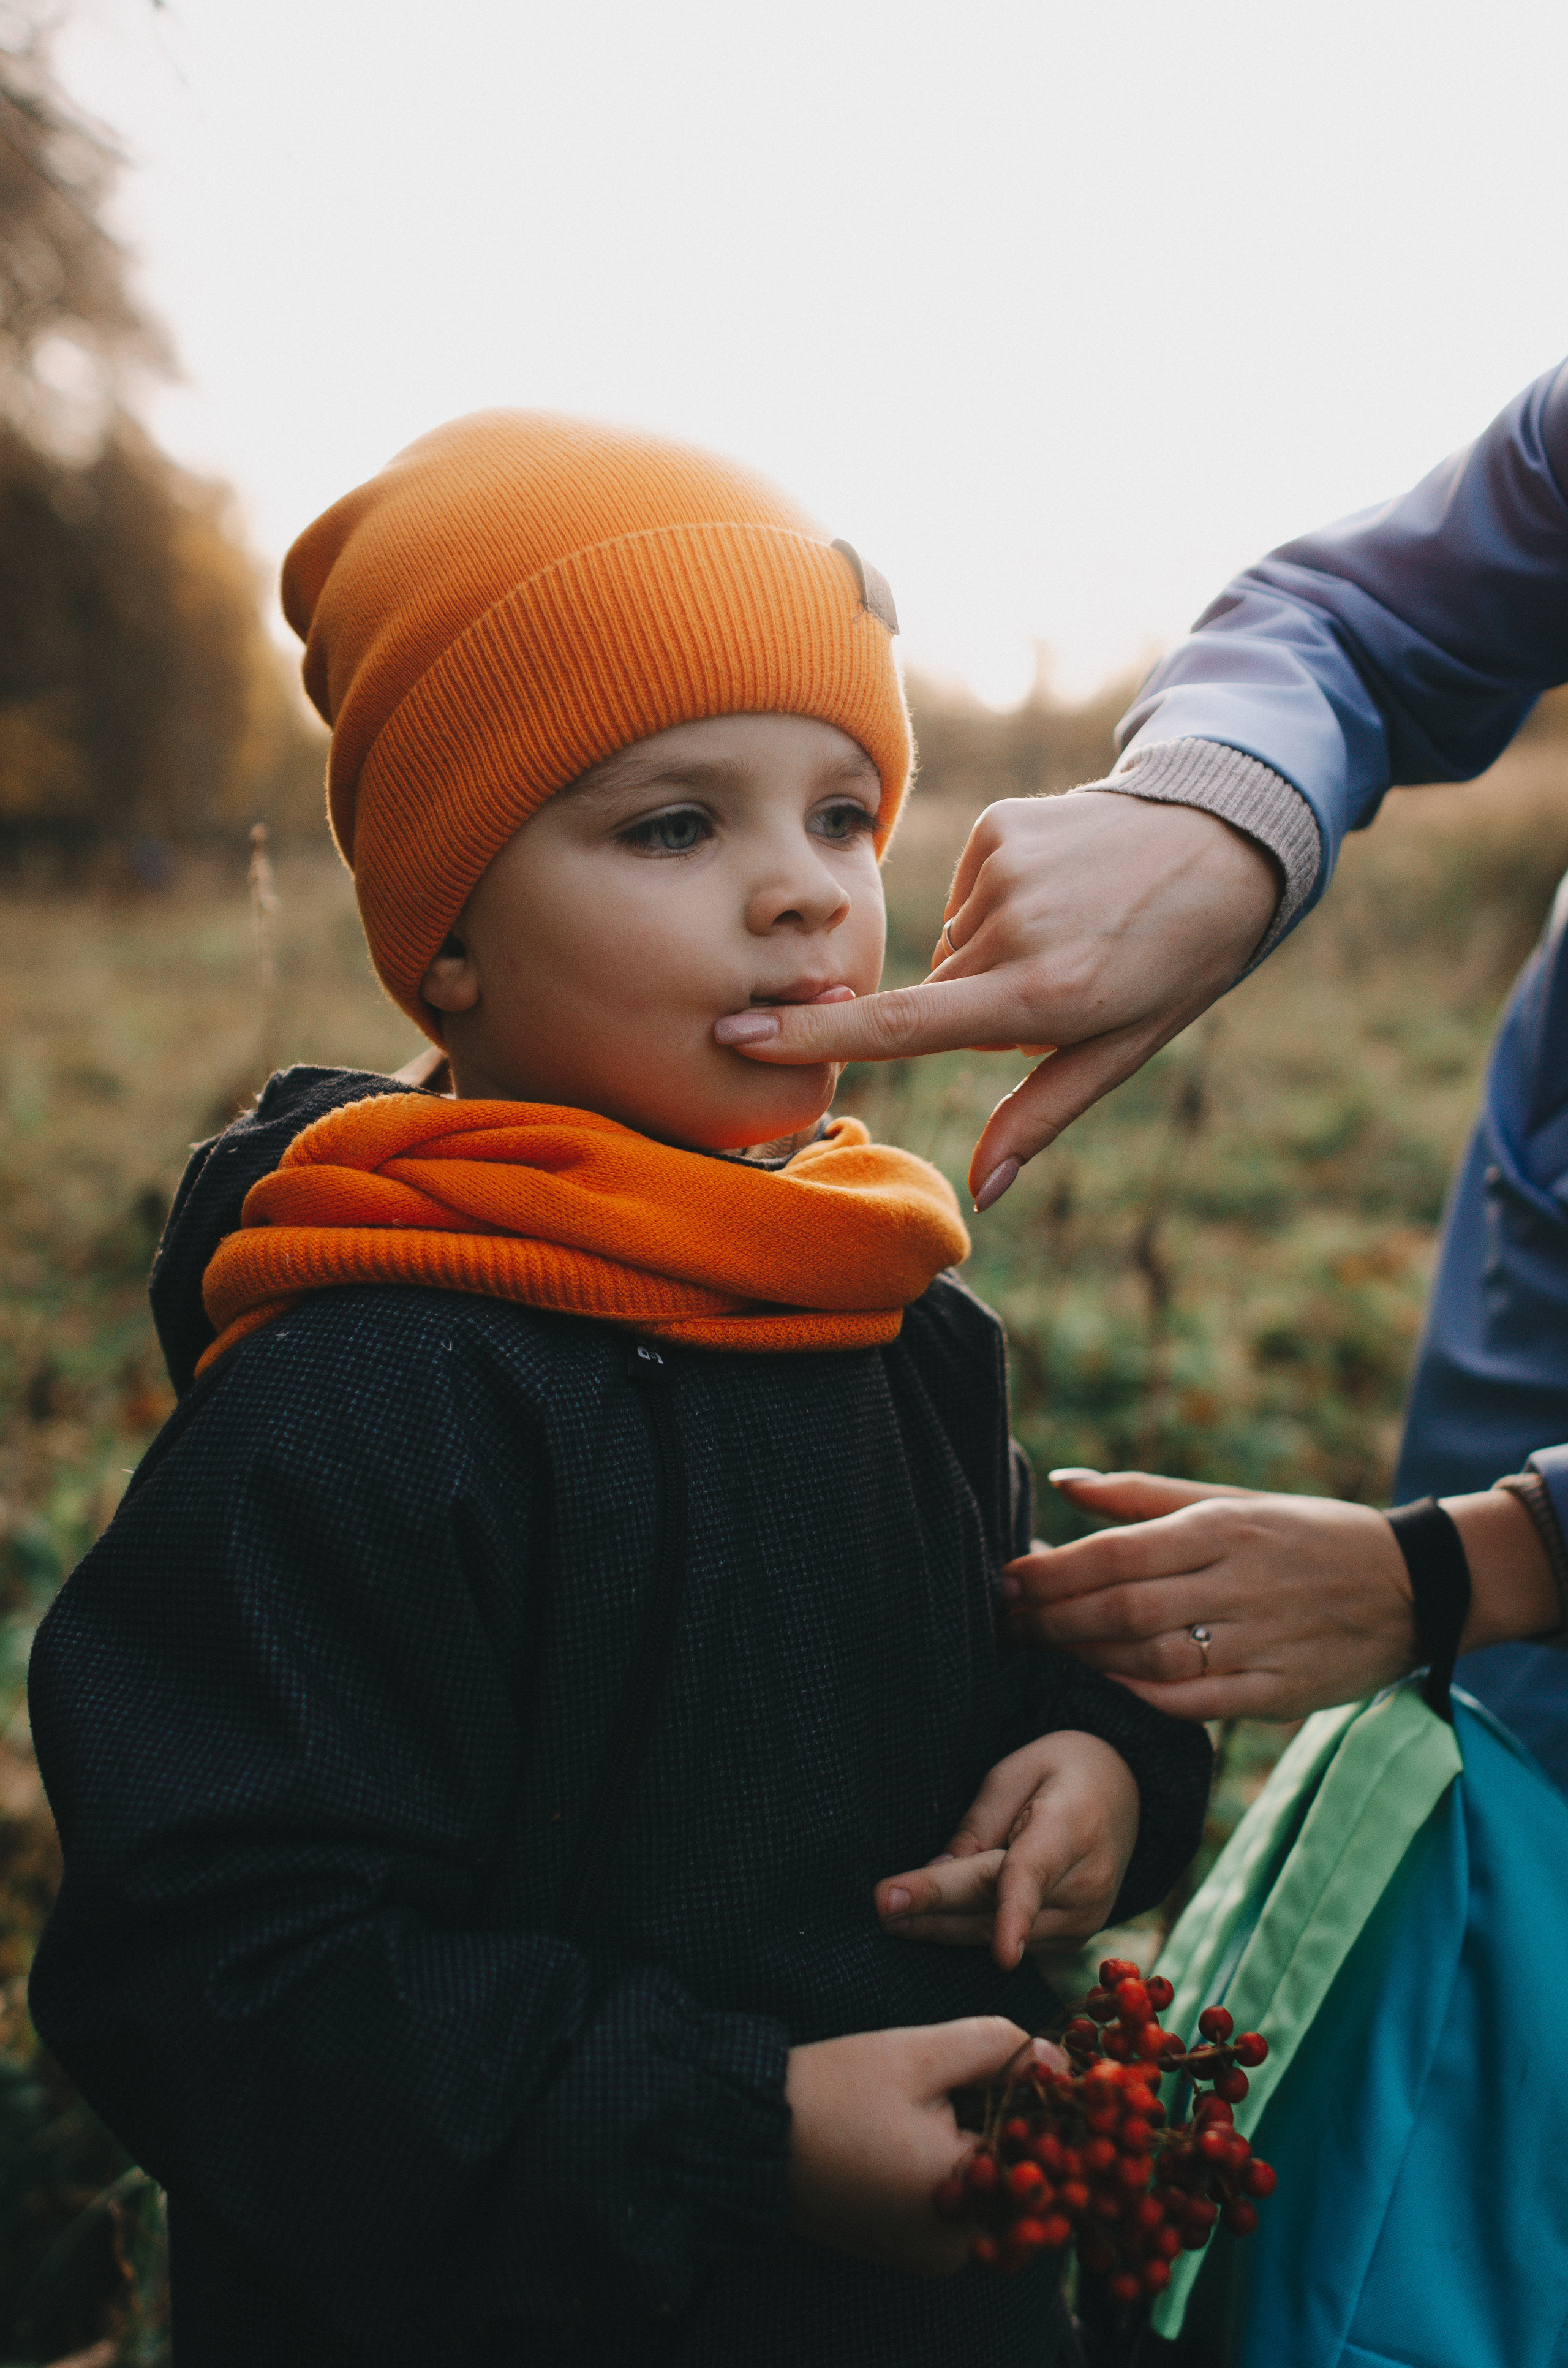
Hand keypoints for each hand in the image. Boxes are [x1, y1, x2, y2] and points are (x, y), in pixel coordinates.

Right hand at [712, 793, 1278, 1204]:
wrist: (1222, 839)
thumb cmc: (1175, 963)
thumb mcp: (1121, 1051)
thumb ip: (1039, 1116)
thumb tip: (980, 1194)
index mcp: (1042, 995)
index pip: (905, 1025)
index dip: (816, 1036)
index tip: (739, 1033)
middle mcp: (1013, 930)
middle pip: (940, 997)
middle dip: (979, 1007)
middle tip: (1061, 982)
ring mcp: (1002, 870)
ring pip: (954, 949)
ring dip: (992, 956)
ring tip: (1067, 931)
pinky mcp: (998, 826)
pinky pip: (966, 895)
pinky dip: (998, 904)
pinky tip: (1055, 890)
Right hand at [785, 2018, 1063, 2272]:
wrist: (753, 2136)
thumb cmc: (833, 2090)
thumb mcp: (918, 2053)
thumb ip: (997, 2048)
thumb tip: (1059, 2059)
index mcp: (961, 2197)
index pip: (1044, 2150)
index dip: (1047, 2102)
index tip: (1037, 2065)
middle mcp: (956, 2246)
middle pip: (1022, 2177)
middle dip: (1013, 2123)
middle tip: (970, 2079)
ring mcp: (935, 2258)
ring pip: (993, 2193)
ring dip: (985, 2144)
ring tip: (934, 2104)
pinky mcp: (914, 2253)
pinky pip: (963, 2208)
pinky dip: (959, 2169)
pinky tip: (921, 2132)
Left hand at [872, 1732, 1139, 1969]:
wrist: (1124, 1790)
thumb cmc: (1062, 1769)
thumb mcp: (1016, 1772)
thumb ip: (979, 1824)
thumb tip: (940, 1870)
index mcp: (1072, 1831)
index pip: (1035, 1877)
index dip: (1014, 1916)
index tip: (1002, 1953)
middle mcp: (1086, 1885)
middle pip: (997, 1907)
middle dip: (935, 1910)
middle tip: (879, 1906)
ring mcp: (1085, 1919)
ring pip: (998, 1933)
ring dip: (942, 1927)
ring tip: (889, 1916)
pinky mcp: (1075, 1938)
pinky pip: (1012, 1942)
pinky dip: (971, 1932)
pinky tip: (928, 1924)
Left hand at [1001, 1471, 1418, 1720]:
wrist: (1412, 1583)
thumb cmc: (1303, 1533)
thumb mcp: (1229, 1500)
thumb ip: (1142, 1495)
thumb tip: (1062, 1483)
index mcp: (1221, 1528)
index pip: (1115, 1552)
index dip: (1052, 1573)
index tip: (1007, 1582)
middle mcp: (1237, 1582)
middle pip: (1123, 1609)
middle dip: (1052, 1621)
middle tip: (1005, 1627)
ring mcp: (1260, 1641)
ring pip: (1152, 1659)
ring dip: (1085, 1662)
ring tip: (1039, 1660)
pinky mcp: (1280, 1692)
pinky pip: (1197, 1704)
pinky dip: (1143, 1701)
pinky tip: (1102, 1695)